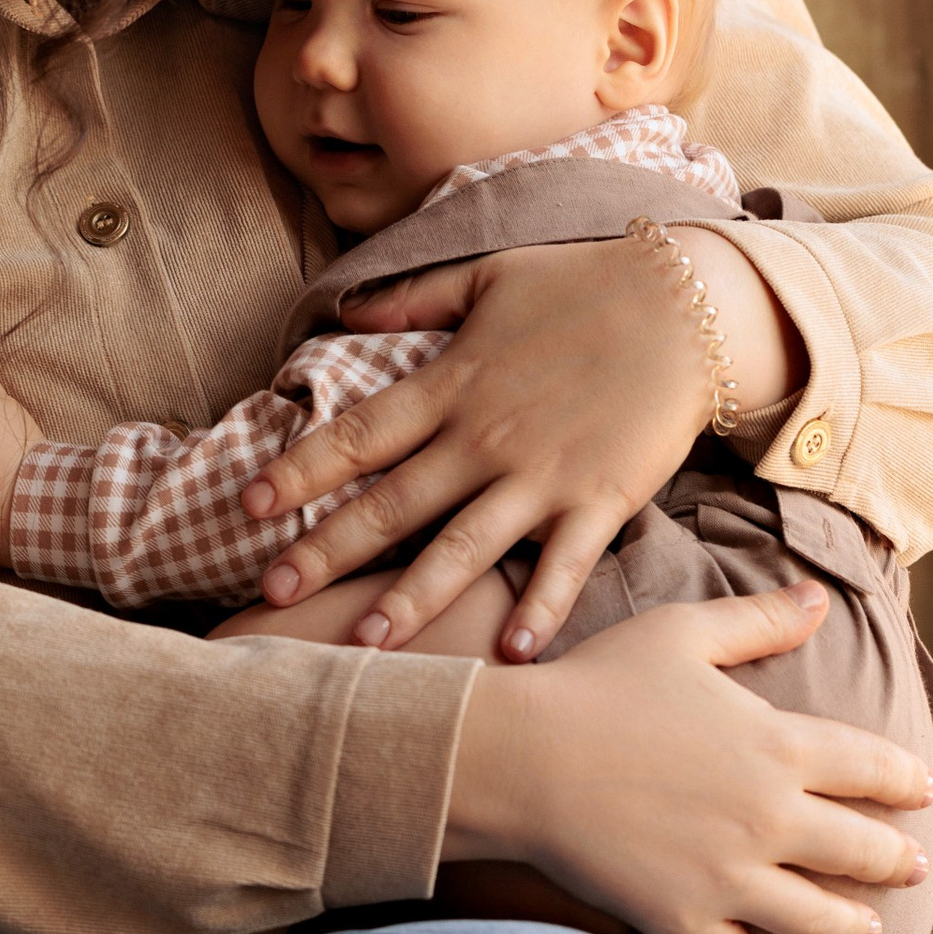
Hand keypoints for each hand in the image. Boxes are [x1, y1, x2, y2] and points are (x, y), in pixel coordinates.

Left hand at [239, 232, 802, 655]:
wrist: (687, 303)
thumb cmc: (584, 285)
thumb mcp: (487, 277)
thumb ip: (412, 300)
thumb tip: (343, 307)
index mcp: (451, 384)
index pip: (357, 435)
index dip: (298, 471)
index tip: (245, 505)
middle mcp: (484, 437)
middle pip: (390, 504)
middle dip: (325, 551)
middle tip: (268, 594)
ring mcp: (542, 474)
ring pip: (462, 548)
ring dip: (411, 600)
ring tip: (364, 645)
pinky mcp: (600, 499)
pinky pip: (564, 566)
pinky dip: (540, 610)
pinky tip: (513, 656)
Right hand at [443, 584, 931, 933]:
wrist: (520, 756)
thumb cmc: (596, 684)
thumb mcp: (682, 633)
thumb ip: (758, 620)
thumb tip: (820, 598)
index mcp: (779, 745)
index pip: (875, 770)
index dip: (906, 782)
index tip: (921, 792)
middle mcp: (769, 818)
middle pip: (864, 852)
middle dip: (897, 862)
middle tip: (912, 868)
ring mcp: (729, 878)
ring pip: (821, 919)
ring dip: (854, 925)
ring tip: (868, 928)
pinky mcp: (683, 920)